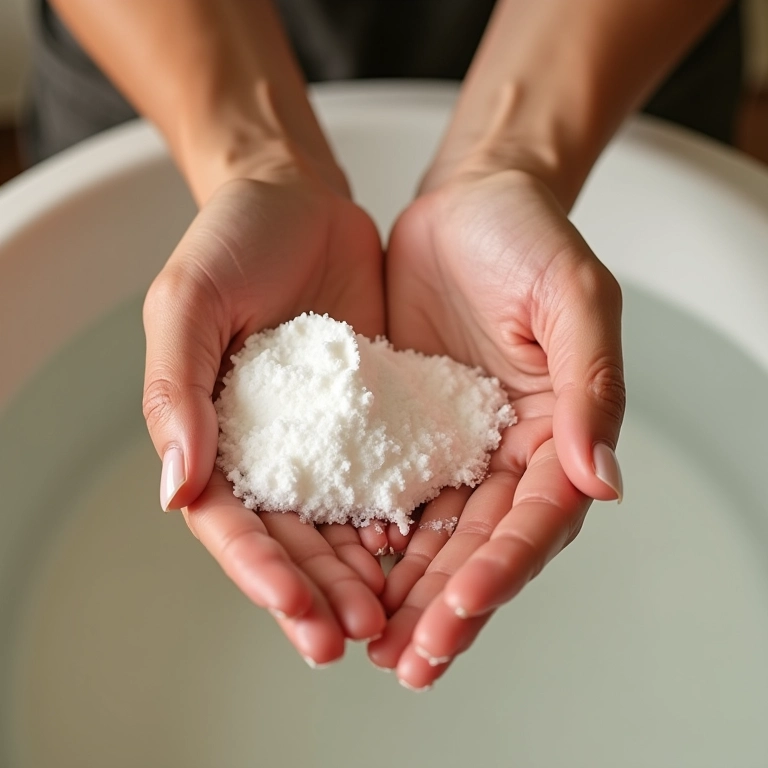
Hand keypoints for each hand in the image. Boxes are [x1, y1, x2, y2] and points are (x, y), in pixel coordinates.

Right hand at [142, 167, 389, 664]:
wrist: (301, 199)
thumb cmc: (233, 240)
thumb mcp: (189, 301)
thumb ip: (176, 392)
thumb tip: (174, 488)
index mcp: (209, 431)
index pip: (230, 521)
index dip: (260, 570)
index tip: (296, 611)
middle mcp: (267, 447)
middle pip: (290, 538)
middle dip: (319, 590)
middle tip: (354, 635)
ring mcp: (324, 437)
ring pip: (339, 523)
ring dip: (362, 572)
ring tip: (392, 614)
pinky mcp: (374, 415)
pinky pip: (385, 475)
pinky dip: (398, 515)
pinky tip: (418, 547)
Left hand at [370, 168, 624, 688]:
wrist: (465, 204)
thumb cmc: (528, 238)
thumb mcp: (573, 298)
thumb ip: (592, 386)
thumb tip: (602, 481)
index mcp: (557, 431)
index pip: (537, 518)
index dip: (505, 566)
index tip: (464, 604)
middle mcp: (507, 451)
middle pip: (481, 544)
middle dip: (448, 605)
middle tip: (411, 660)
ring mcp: (454, 445)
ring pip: (433, 535)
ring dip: (406, 593)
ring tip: (374, 644)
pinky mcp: (404, 428)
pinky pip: (387, 493)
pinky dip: (371, 538)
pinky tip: (345, 573)